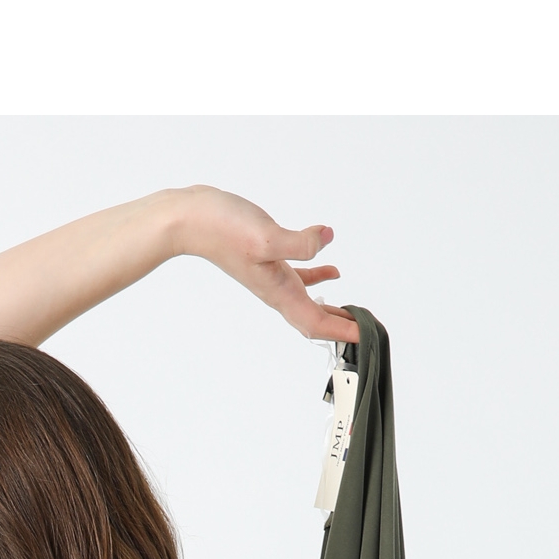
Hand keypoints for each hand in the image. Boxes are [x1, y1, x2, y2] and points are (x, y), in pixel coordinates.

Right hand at [177, 190, 359, 344]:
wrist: (189, 220)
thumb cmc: (221, 229)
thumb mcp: (266, 237)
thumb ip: (300, 243)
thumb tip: (327, 240)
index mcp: (279, 291)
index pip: (318, 322)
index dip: (344, 331)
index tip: (368, 338)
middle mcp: (276, 290)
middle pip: (314, 320)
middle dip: (341, 328)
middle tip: (368, 332)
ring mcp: (271, 275)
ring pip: (308, 301)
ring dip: (331, 309)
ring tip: (354, 313)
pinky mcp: (267, 258)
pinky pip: (299, 275)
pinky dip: (318, 276)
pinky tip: (333, 270)